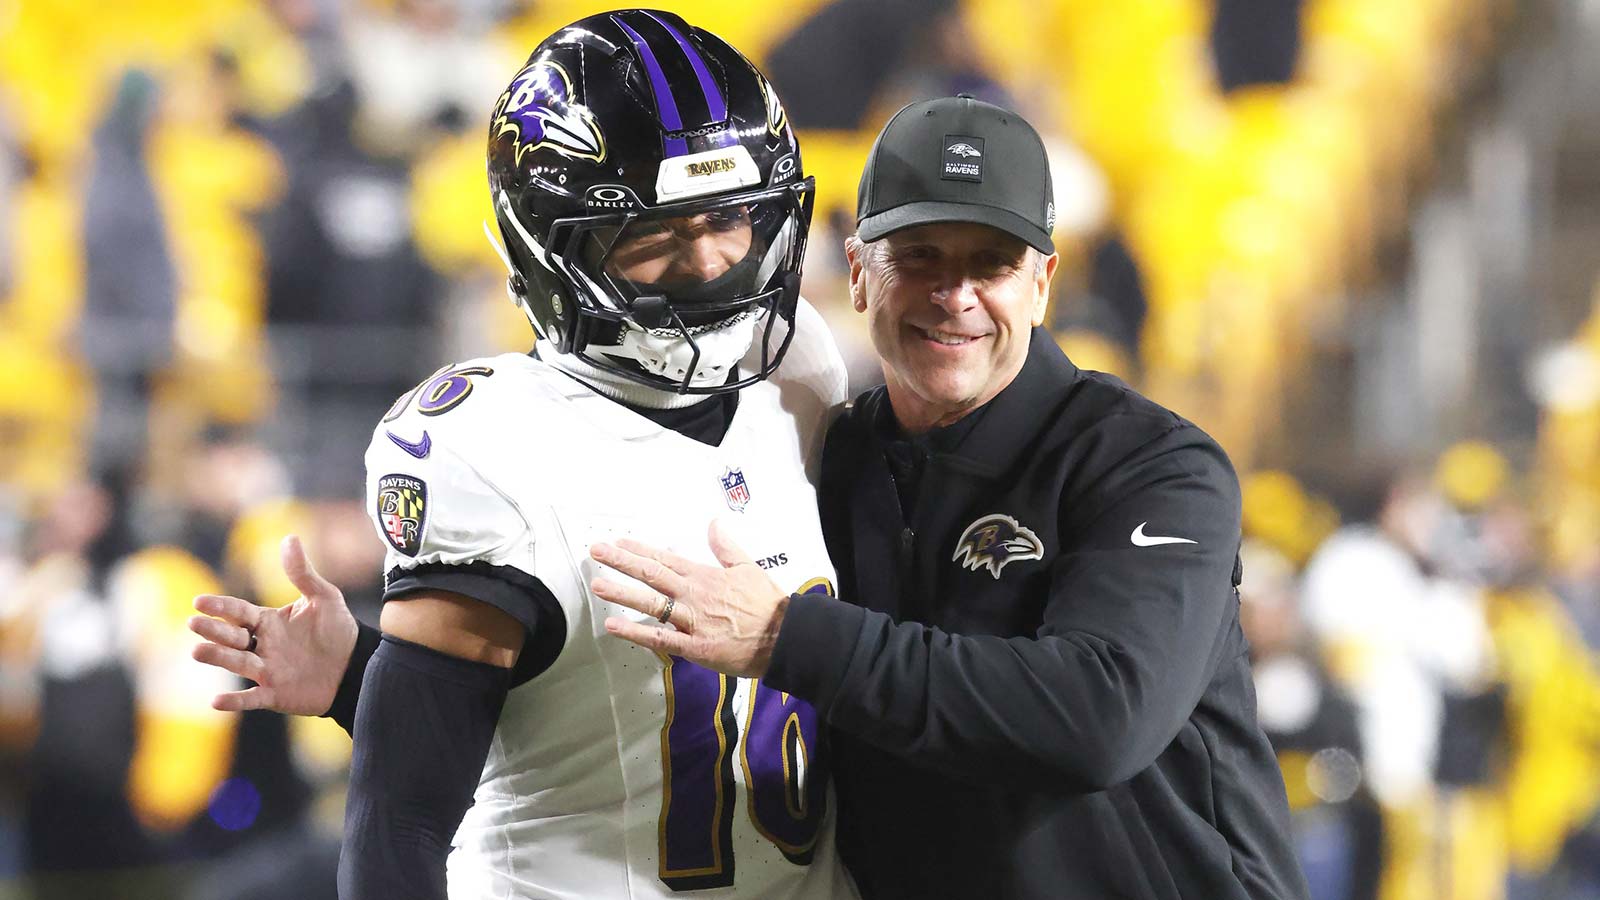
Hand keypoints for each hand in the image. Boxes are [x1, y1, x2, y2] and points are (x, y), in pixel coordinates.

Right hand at [188, 535, 358, 714]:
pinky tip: (216, 701)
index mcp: (268, 621)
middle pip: (232, 637)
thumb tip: (289, 537)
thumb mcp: (323, 597)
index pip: (238, 612)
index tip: (200, 602)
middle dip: (214, 630)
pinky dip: (235, 701)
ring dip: (218, 658)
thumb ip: (302, 572)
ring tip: (197, 651)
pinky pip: (252, 698)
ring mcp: (266, 670)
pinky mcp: (275, 694)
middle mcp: (261, 645)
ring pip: (237, 663)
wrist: (355, 665)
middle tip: (194, 623)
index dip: (220, 607)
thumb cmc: (338, 630)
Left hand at [591, 521, 787, 678]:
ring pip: (652, 604)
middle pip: (652, 574)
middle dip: (622, 562)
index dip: (640, 550)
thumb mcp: (748, 568)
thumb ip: (726, 547)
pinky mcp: (695, 647)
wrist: (786, 637)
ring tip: (598, 584)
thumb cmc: (768, 604)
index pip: (666, 559)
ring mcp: (692, 621)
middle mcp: (694, 595)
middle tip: (597, 551)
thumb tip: (713, 523)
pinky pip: (661, 639)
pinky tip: (614, 627)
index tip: (618, 542)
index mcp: (705, 576)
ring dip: (623, 593)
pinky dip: (636, 633)